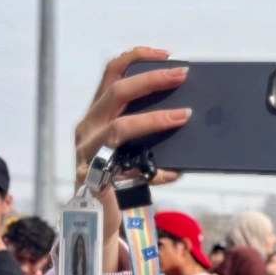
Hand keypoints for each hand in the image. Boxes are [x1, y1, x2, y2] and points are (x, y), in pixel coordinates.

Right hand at [73, 48, 190, 262]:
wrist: (97, 219)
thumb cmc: (120, 178)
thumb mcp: (130, 148)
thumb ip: (147, 132)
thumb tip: (189, 118)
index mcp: (97, 114)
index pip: (111, 74)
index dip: (136, 58)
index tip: (166, 55)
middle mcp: (88, 128)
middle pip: (117, 93)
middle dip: (152, 80)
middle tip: (183, 75)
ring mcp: (87, 152)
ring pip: (121, 128)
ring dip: (156, 119)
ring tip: (185, 116)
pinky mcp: (92, 178)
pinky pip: (127, 168)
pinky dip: (155, 170)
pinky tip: (174, 172)